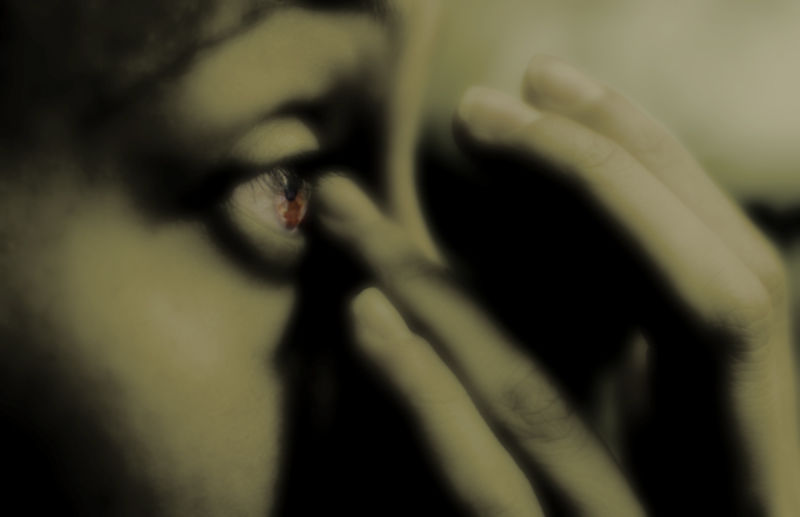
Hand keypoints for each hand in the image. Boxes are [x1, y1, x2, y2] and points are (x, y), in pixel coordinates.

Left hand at [315, 56, 799, 515]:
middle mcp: (728, 492)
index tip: (556, 86)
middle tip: (484, 108)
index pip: (728, 278)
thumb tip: (569, 234)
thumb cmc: (631, 513)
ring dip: (439, 288)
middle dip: (589, 188)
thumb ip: (625, 360)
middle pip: (695, 315)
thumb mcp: (645, 440)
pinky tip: (363, 319)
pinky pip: (487, 500)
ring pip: (548, 402)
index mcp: (751, 442)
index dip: (650, 168)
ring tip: (353, 206)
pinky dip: (423, 402)